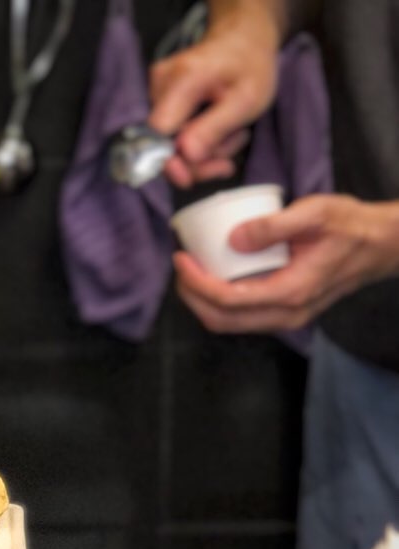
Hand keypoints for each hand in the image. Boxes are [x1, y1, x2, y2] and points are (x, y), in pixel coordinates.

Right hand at [148, 14, 280, 187]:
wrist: (242, 41)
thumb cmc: (250, 67)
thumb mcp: (247, 100)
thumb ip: (214, 129)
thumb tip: (185, 155)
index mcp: (182, 80)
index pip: (158, 133)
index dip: (170, 160)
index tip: (189, 179)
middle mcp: (160, 84)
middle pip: (162, 143)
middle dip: (195, 161)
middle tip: (224, 165)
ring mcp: (155, 91)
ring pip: (169, 143)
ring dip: (201, 153)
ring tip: (229, 136)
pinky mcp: (157, 100)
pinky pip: (171, 135)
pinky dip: (195, 143)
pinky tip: (216, 133)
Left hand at [174, 195, 397, 331]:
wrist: (380, 247)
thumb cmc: (351, 226)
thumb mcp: (316, 213)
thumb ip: (275, 225)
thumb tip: (234, 238)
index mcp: (290, 292)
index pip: (227, 300)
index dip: (196, 282)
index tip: (182, 258)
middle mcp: (285, 314)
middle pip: (220, 320)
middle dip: (191, 296)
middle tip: (181, 265)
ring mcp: (284, 318)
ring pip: (228, 323)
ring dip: (202, 301)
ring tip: (191, 270)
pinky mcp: (282, 313)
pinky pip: (240, 316)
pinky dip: (218, 301)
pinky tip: (212, 276)